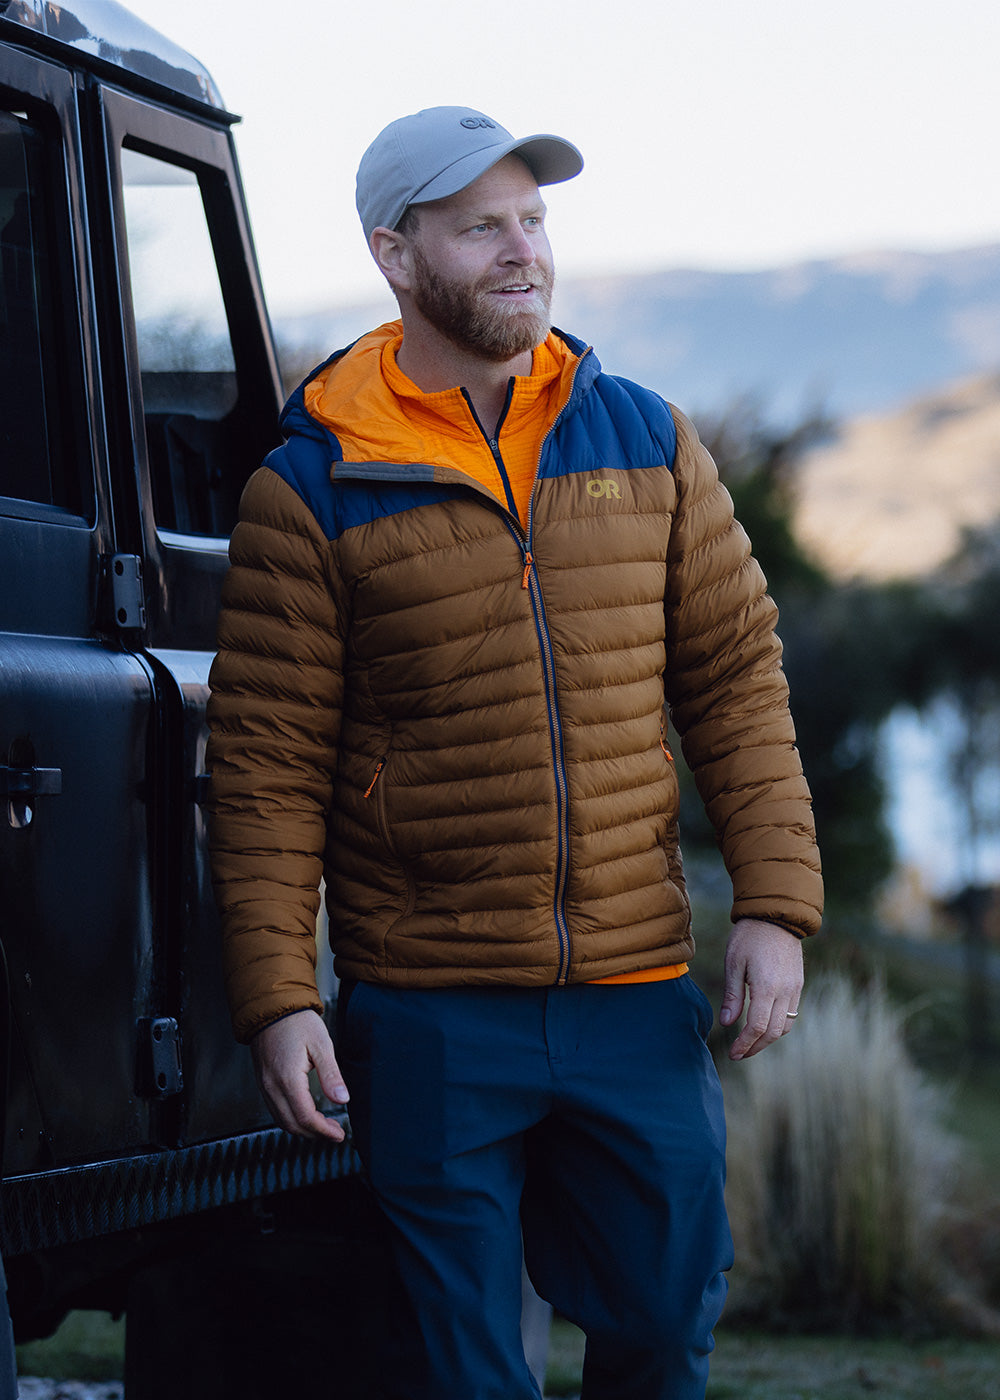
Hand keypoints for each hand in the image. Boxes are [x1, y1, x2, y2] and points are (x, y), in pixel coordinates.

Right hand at [250, 1008, 349, 1140]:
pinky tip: (306, 1114)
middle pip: (292, 1124)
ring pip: (282, 1120)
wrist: (271, 1007)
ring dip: (303, 1129)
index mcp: (287, 1079)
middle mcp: (271, 1086)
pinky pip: (275, 1110)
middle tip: (335, 1133)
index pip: (305, 1117)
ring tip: (324, 1126)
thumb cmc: (297, 1022)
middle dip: (315, 1134)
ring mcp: (264, 1086)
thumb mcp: (321, 1045)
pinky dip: (291, 1119)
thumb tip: (343, 1100)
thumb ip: (331, 1075)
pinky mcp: (262, 1082)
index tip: (339, 1134)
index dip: (323, 1130)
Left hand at [719, 918, 803, 1060]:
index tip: (733, 1054)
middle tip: (739, 1054)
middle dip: (755, 1047)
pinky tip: (763, 1025)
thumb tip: (727, 1024)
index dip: (744, 1044)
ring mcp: (795, 989)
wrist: (776, 916)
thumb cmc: (749, 936)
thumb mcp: (733, 963)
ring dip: (768, 1039)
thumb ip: (733, 995)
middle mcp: (785, 992)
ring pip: (785, 1026)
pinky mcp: (798, 984)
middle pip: (773, 1032)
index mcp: (766, 987)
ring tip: (750, 1043)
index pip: (756, 1027)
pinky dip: (777, 1026)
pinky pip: (791, 1014)